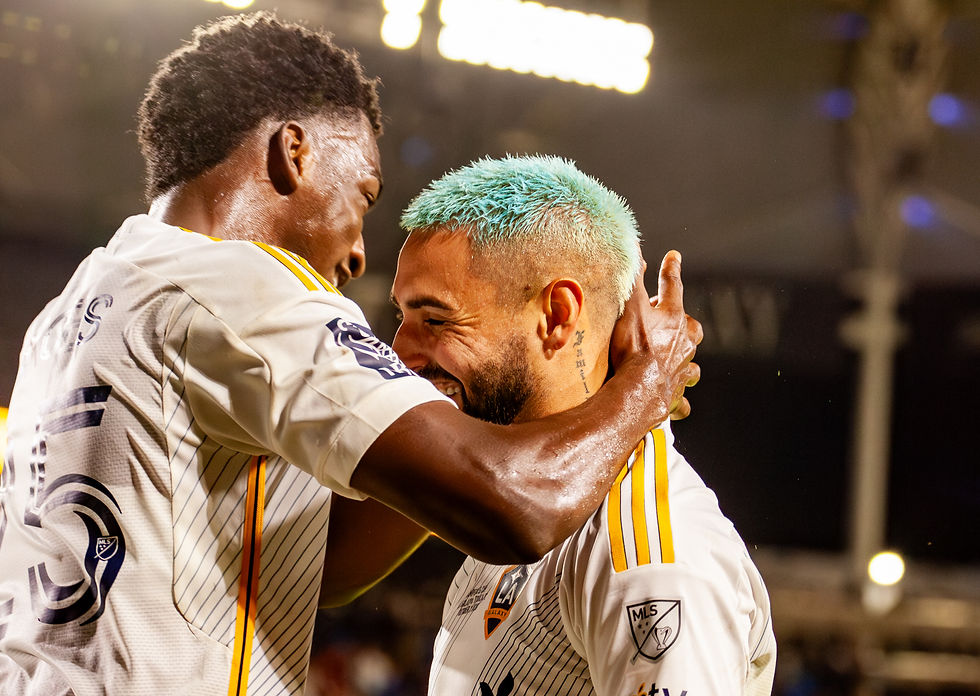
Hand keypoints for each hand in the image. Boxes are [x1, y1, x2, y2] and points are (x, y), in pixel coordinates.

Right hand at [610, 250, 702, 419]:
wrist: (639, 389)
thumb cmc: (634, 347)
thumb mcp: (630, 305)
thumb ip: (633, 277)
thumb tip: (635, 247)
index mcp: (673, 317)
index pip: (672, 285)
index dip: (670, 269)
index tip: (673, 257)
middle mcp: (684, 341)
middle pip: (691, 326)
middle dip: (682, 323)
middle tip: (664, 322)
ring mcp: (683, 367)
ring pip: (691, 360)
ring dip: (685, 358)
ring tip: (674, 360)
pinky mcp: (677, 392)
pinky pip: (683, 396)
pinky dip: (681, 397)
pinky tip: (679, 403)